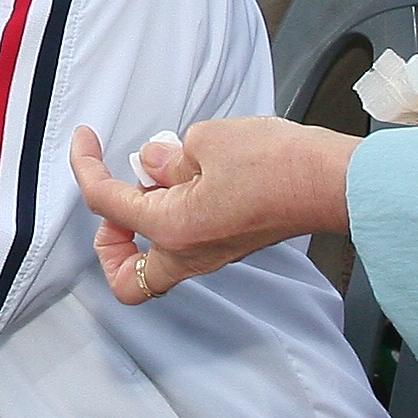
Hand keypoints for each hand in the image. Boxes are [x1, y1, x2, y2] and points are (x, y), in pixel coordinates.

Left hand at [66, 116, 360, 302]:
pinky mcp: (228, 244)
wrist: (332, 180)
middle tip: (119, 194)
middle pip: (127, 278)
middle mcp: (189, 255)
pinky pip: (183, 243)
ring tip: (162, 173)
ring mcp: (211, 255)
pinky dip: (171, 216)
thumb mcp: (208, 141)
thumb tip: (153, 164)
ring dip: (144, 222)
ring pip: (156, 262)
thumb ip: (167, 157)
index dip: (86, 165)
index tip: (85, 140)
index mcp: (173, 229)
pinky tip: (187, 177)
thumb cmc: (279, 163)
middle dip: (111, 239)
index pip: (106, 203)